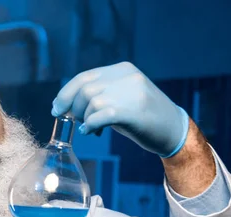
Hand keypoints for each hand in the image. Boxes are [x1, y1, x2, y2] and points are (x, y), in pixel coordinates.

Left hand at [52, 61, 188, 157]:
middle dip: (72, 108)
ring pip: (91, 101)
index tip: (56, 107)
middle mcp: (126, 76)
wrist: (173, 130)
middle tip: (75, 121)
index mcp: (122, 69)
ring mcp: (131, 92)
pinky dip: (90, 125)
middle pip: (84, 89)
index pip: (84, 77)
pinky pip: (101, 115)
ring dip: (83, 118)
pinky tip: (91, 132)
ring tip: (89, 128)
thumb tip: (67, 105)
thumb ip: (100, 95)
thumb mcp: (121, 98)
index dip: (65, 93)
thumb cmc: (142, 118)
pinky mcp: (133, 110)